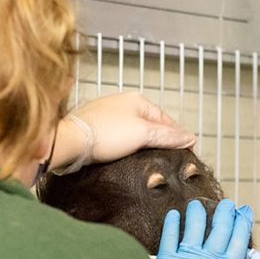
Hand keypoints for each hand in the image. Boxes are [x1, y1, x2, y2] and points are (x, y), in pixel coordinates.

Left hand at [52, 92, 195, 170]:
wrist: (70, 141)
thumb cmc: (105, 134)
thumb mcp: (144, 135)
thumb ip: (168, 136)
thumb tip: (189, 138)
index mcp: (137, 100)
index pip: (167, 119)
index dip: (177, 136)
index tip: (187, 151)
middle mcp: (122, 103)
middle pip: (151, 124)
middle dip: (160, 140)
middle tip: (169, 158)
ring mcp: (108, 114)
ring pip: (134, 130)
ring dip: (143, 143)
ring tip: (149, 158)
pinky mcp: (96, 127)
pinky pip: (119, 136)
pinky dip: (126, 145)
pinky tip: (127, 155)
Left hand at [155, 199, 250, 258]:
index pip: (239, 238)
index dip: (243, 222)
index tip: (244, 211)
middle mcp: (210, 257)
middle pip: (221, 227)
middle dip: (225, 211)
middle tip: (226, 204)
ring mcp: (188, 255)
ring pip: (195, 225)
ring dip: (197, 211)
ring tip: (197, 204)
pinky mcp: (168, 258)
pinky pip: (170, 235)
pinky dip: (172, 223)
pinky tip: (173, 214)